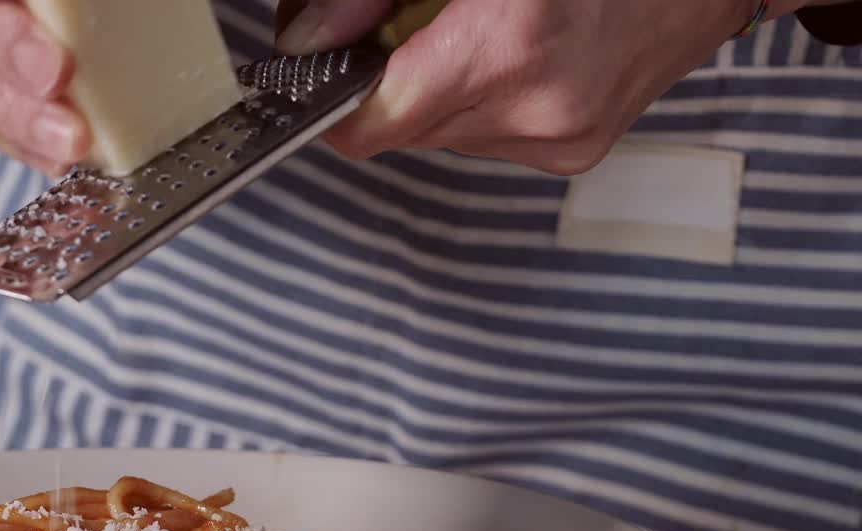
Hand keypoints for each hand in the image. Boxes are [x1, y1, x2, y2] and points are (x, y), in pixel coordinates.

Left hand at [276, 0, 826, 174]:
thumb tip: (308, 40)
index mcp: (510, 43)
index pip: (374, 121)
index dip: (332, 102)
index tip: (317, 76)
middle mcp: (538, 106)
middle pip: (401, 129)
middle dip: (388, 81)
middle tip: (413, 24)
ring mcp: (561, 138)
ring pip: (440, 135)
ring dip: (434, 90)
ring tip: (477, 31)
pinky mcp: (576, 152)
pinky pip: (484, 137)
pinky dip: (477, 101)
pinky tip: (513, 55)